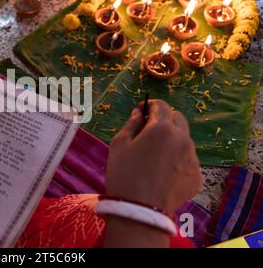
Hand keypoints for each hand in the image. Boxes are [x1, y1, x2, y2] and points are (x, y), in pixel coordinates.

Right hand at [105, 99, 202, 214]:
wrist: (139, 211)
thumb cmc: (124, 174)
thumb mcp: (119, 145)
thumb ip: (131, 124)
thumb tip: (139, 113)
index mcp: (163, 128)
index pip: (161, 106)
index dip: (150, 105)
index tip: (142, 110)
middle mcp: (183, 139)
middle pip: (178, 119)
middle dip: (165, 119)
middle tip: (149, 131)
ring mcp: (193, 158)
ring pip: (184, 140)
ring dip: (172, 140)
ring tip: (156, 156)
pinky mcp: (197, 176)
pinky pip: (188, 160)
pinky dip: (178, 159)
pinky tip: (164, 172)